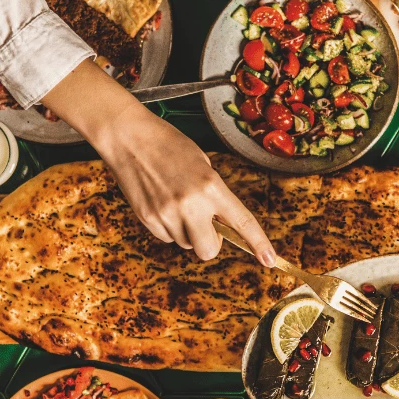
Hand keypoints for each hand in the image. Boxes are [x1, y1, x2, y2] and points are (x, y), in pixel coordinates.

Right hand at [41, 60, 275, 265]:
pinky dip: (166, 227)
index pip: (242, 222)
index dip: (258, 244)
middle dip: (210, 242)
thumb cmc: (169, 145)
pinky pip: (166, 237)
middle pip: (209, 250)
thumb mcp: (202, 164)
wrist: (129, 137)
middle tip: (203, 223)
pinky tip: (159, 202)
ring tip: (174, 200)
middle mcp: (191, 204)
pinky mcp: (147, 219)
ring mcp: (167, 214)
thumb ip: (213, 195)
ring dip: (185, 231)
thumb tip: (218, 223)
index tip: (270, 261)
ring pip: (186, 243)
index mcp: (211, 186)